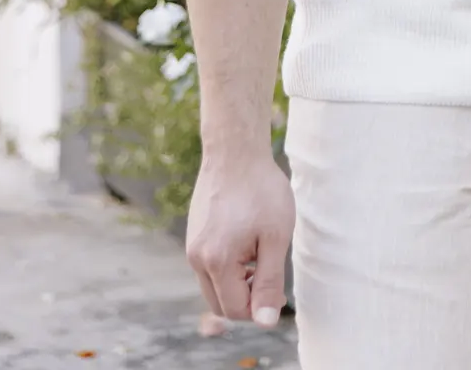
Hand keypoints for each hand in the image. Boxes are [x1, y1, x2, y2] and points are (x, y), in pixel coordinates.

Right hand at [186, 150, 293, 328]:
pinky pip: (209, 266)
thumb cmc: (261, 189)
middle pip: (220, 303)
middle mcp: (196, 258)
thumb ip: (269, 282)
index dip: (260, 306)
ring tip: (260, 252)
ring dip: (237, 282)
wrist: (235, 150)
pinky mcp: (193, 234)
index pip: (235, 309)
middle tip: (269, 271)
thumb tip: (265, 322)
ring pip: (214, 285)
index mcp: (216, 261)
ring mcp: (191, 246)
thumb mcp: (275, 237)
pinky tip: (247, 240)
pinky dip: (228, 266)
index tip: (278, 287)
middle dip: (246, 298)